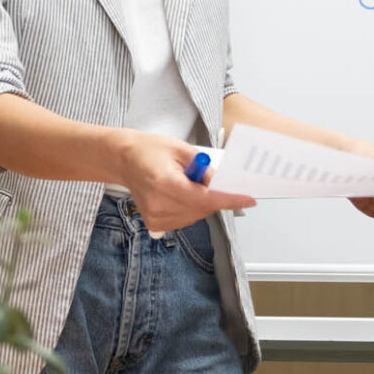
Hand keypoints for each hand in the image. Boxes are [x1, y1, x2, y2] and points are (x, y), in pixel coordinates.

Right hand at [116, 132, 254, 232]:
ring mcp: (155, 217)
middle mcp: (159, 205)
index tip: (248, 199)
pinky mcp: (155, 224)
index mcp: (165, 183)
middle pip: (203, 209)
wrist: (125, 160)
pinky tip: (180, 194)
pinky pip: (185, 220)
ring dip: (201, 202)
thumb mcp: (181, 149)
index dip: (230, 199)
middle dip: (214, 196)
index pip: (206, 198)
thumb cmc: (150, 150)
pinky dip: (190, 208)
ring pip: (196, 216)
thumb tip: (223, 182)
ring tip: (186, 183)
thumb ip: (204, 167)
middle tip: (208, 178)